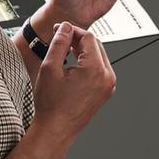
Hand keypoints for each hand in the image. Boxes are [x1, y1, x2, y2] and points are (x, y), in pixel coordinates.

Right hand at [32, 22, 116, 142]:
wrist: (56, 130)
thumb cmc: (51, 106)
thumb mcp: (50, 68)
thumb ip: (59, 43)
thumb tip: (65, 28)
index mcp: (95, 70)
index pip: (88, 38)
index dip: (72, 30)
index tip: (60, 30)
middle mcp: (107, 77)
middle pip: (96, 45)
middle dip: (78, 39)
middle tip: (61, 38)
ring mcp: (108, 85)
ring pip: (99, 56)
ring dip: (83, 50)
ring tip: (65, 50)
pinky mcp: (106, 91)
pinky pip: (100, 68)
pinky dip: (88, 62)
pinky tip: (73, 64)